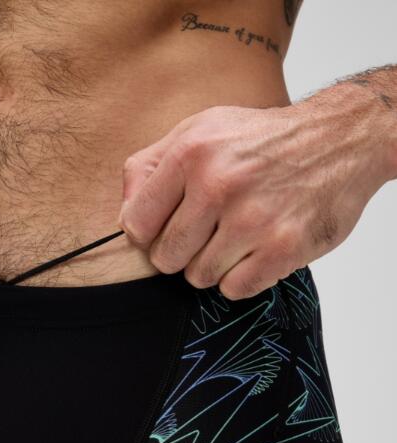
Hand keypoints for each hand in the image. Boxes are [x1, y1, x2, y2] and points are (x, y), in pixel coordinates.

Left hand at [118, 95, 393, 299]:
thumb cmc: (259, 141)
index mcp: (191, 153)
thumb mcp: (198, 130)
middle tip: (206, 233)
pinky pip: (234, 289)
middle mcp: (219, 185)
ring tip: (235, 236)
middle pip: (166, 258)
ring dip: (213, 264)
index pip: (136, 225)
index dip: (147, 234)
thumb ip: (149, 168)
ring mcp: (253, 219)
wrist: (340, 139)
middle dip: (181, 252)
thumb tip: (124, 215)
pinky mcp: (283, 248)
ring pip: (199, 277)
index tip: (165, 228)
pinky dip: (241, 276)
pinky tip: (255, 249)